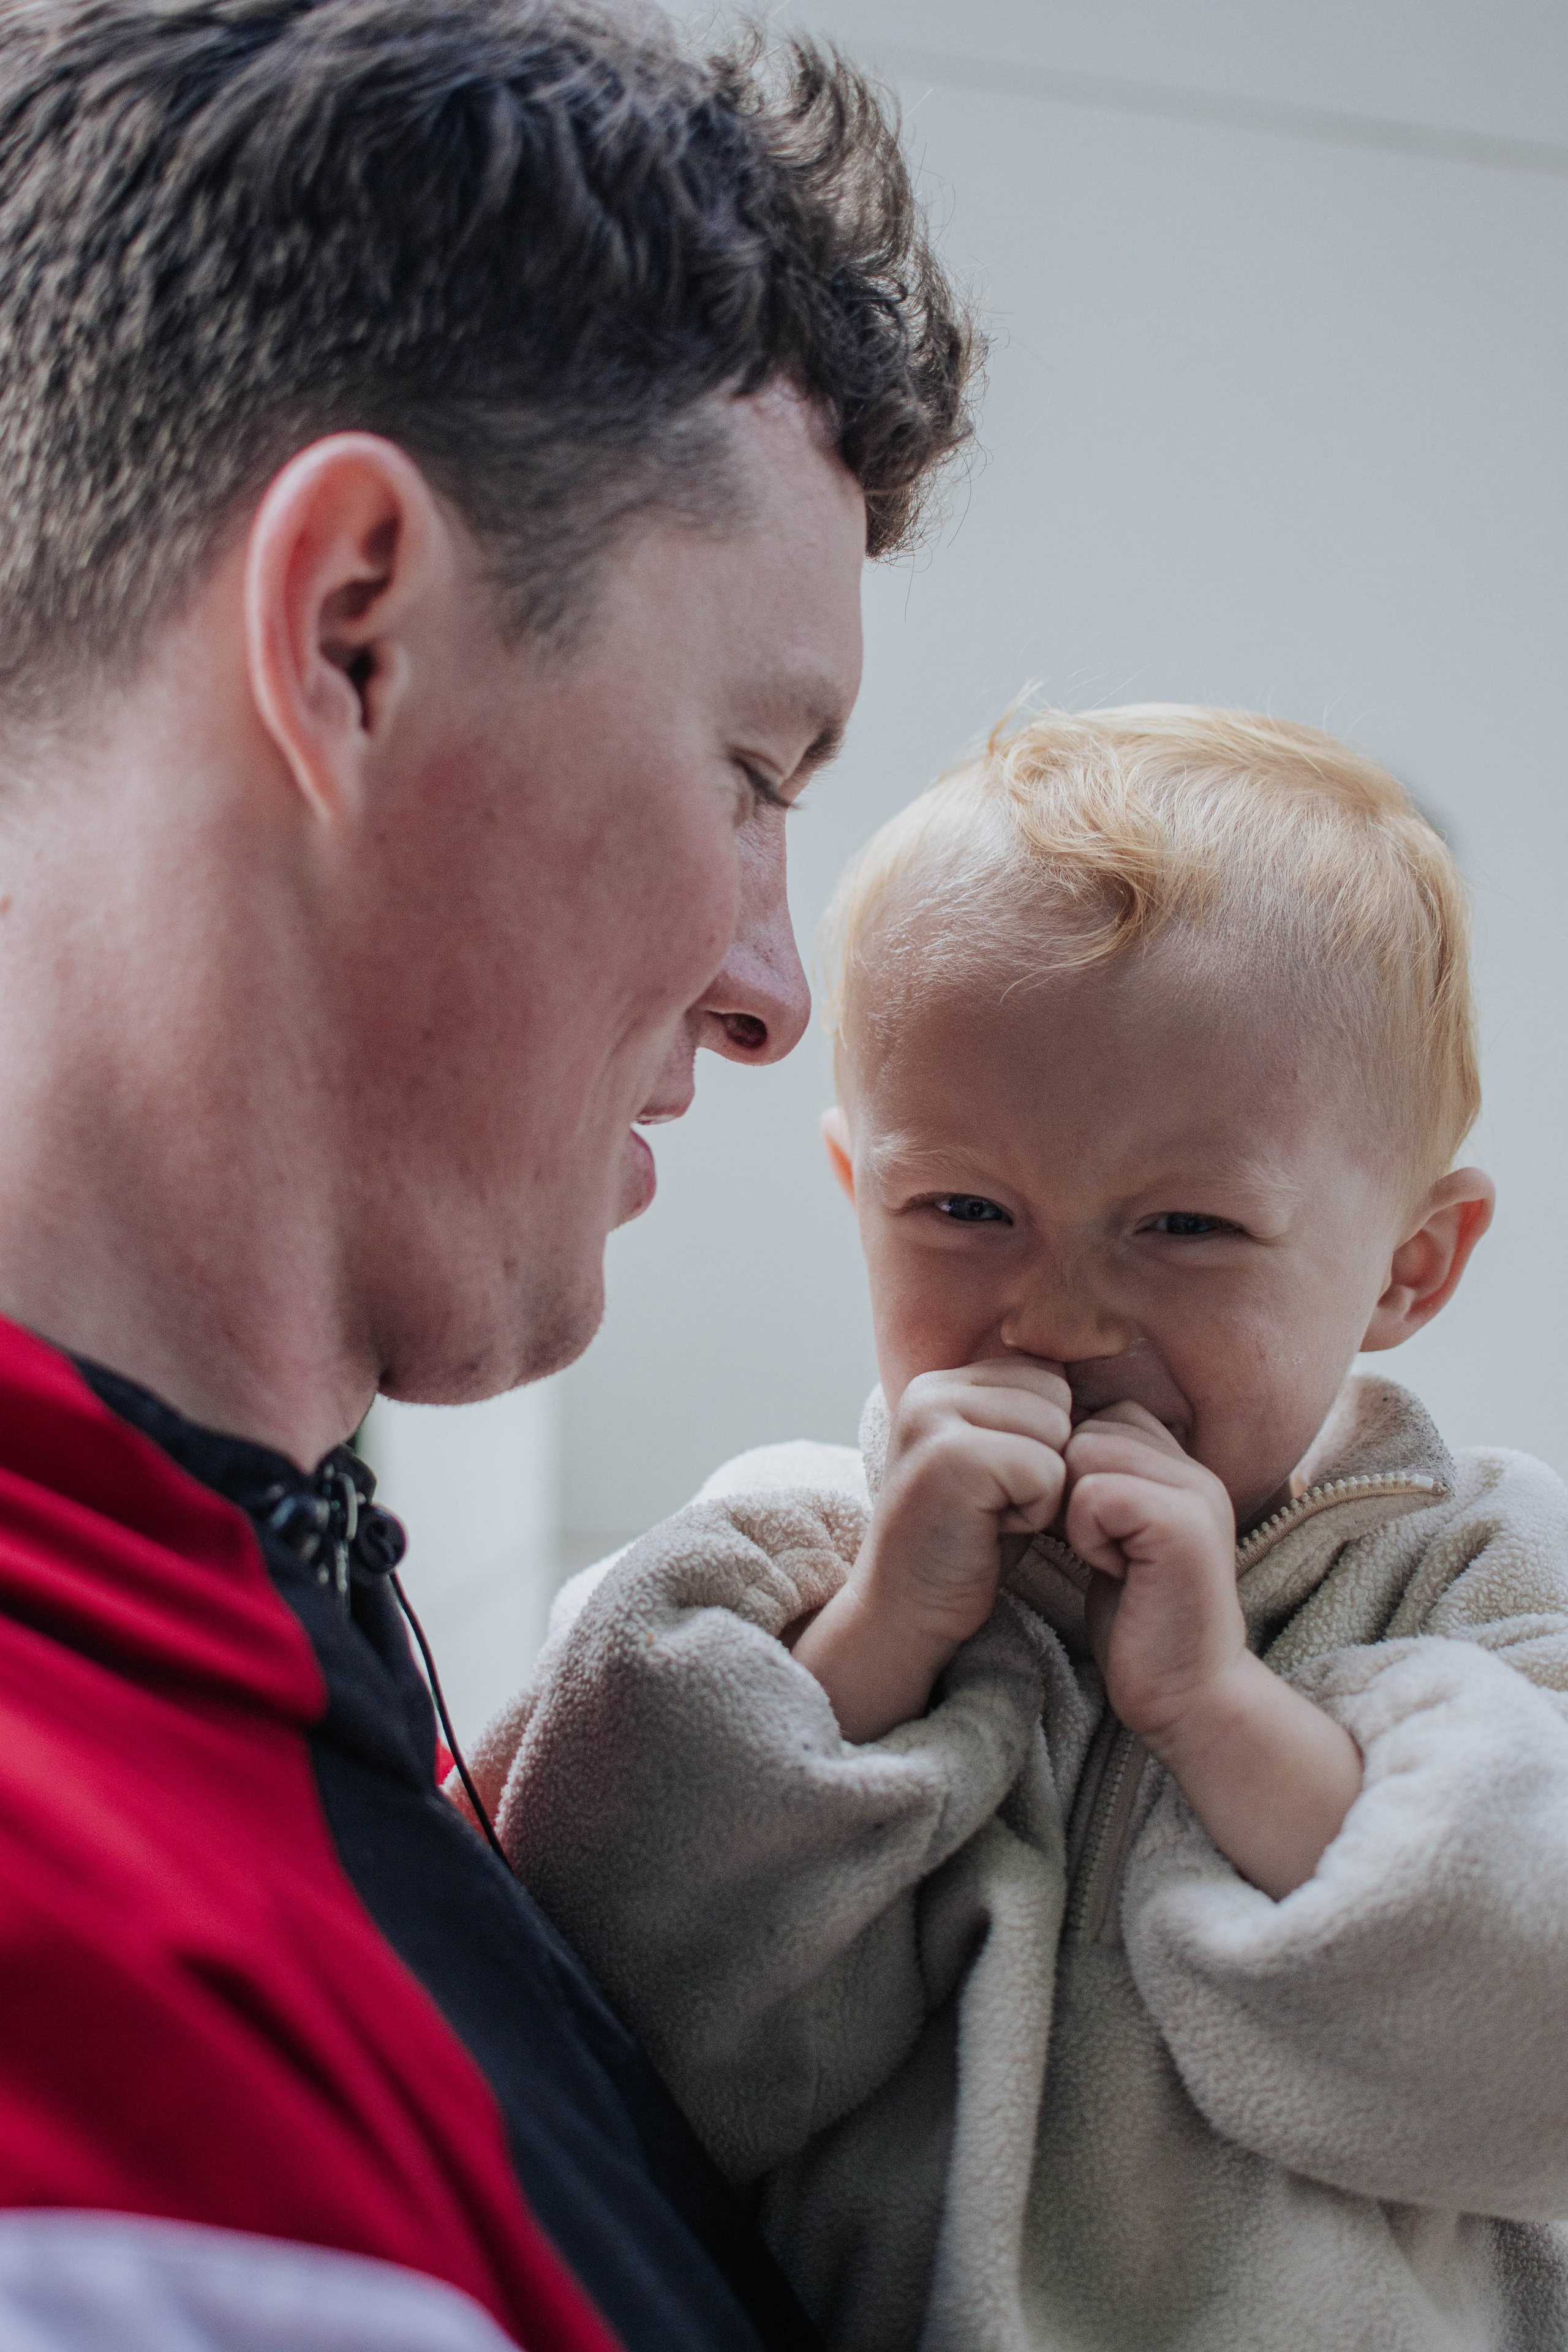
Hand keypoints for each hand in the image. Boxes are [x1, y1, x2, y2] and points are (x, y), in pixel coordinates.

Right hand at [793, 1358, 1070, 1741]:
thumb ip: (1029, 1413)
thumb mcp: (1001, 1461)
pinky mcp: (949, 1457)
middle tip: (1000, 1502)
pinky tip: (993, 1531)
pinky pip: (1045, 1469)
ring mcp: (933, 1418)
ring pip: (1057, 1427)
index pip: (1047, 1374)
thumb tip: (1101, 1363)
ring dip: (1044, 1485)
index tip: (1004, 1483)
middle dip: (1050, 1455)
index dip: (1049, 1437)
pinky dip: (1035, 1512)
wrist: (907, 1613)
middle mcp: (931, 1389)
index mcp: (942, 1382)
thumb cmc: (969, 1544)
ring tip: (996, 1514)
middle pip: (1056, 1395)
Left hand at [1063, 1401, 1240, 1747]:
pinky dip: (1087, 1535)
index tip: (1093, 1530)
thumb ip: (1096, 1482)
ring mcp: (1194, 1493)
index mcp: (1180, 1467)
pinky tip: (1114, 1571)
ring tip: (1110, 1559)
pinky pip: (1095, 1494)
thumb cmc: (1138, 1622)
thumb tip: (1037, 1441)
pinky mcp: (1182, 1525)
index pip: (1100, 1414)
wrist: (1186, 1694)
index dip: (1072, 1470)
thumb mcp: (1112, 1536)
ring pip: (1085, 1452)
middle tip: (1102, 1548)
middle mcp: (1194, 1470)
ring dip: (1077, 1513)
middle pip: (1087, 1427)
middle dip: (1069, 1488)